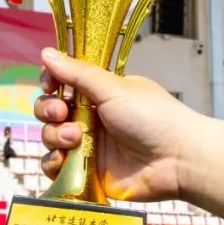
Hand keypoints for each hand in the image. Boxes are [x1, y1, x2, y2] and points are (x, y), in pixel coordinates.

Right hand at [34, 48, 223, 216]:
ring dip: (54, 136)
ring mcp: (88, 145)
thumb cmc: (153, 117)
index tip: (49, 83)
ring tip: (75, 138)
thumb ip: (78, 74)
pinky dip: (54, 164)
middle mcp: (91, 117)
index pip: (62, 83)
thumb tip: (46, 52)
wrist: (177, 160)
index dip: (51, 82)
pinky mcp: (86, 172)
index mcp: (99, 93)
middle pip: (50, 109)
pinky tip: (65, 160)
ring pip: (50, 137)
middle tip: (62, 113)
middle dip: (48, 109)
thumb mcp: (115, 89)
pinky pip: (56, 167)